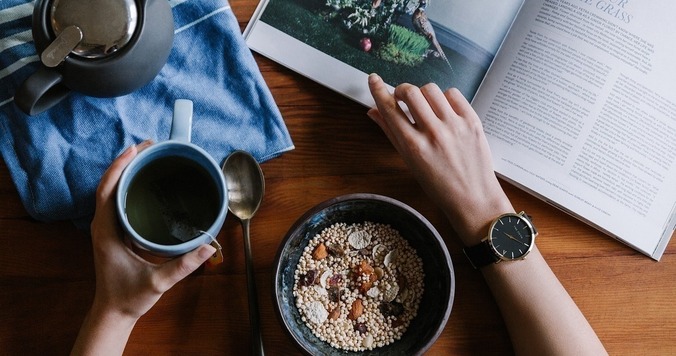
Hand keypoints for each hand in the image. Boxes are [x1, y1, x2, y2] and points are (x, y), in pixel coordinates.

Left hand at [72, 141, 215, 354]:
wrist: (114, 312)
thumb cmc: (129, 297)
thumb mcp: (158, 282)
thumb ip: (183, 265)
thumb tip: (209, 247)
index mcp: (107, 231)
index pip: (107, 190)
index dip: (119, 167)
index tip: (136, 149)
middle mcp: (103, 225)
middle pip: (109, 184)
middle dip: (127, 161)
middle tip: (150, 146)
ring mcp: (107, 228)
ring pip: (112, 190)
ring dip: (127, 171)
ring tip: (149, 156)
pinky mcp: (114, 232)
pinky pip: (117, 200)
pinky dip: (128, 185)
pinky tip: (145, 181)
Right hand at [367, 74, 513, 244]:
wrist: (473, 198)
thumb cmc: (439, 185)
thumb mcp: (410, 162)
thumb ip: (391, 134)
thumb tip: (373, 111)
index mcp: (413, 146)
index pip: (390, 109)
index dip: (378, 90)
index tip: (373, 79)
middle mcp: (433, 133)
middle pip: (410, 92)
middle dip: (402, 90)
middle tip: (402, 98)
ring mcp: (454, 125)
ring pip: (431, 89)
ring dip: (423, 94)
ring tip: (425, 106)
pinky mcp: (472, 121)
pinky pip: (453, 94)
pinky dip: (444, 98)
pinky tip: (443, 110)